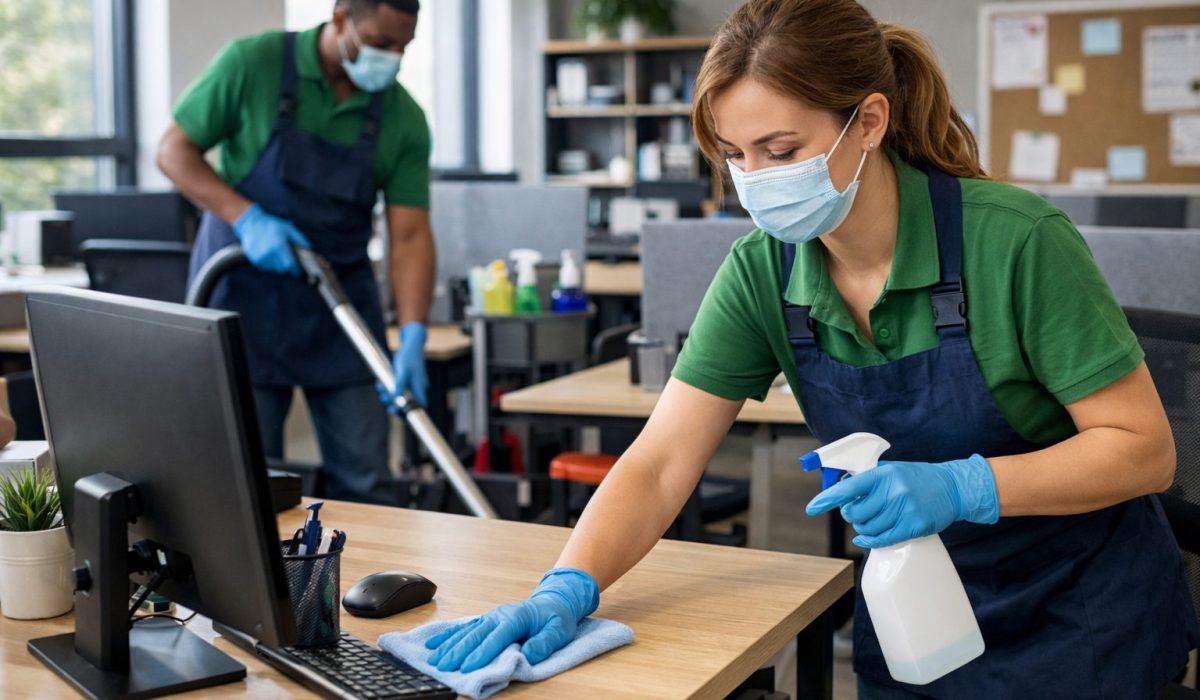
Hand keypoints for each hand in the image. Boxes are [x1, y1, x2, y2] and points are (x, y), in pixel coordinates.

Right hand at [232, 203, 310, 274]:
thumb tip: (309, 248)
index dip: (295, 269)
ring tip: (277, 254)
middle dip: (287, 265)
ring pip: (275, 269)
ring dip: (278, 265)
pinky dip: (270, 264)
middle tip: (287, 258)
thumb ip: (300, 239)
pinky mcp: (255, 261)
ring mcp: (261, 258)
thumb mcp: (288, 228)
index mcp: (278, 246)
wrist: (251, 224)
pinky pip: (267, 268)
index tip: (298, 270)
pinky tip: (269, 254)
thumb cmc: (272, 225)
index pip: (290, 265)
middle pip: (283, 269)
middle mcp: (269, 254)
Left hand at [384, 322, 427, 407]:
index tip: (398, 412)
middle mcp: (417, 387)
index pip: (419, 405)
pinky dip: (388, 387)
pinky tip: (381, 383)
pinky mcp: (405, 380)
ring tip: (380, 388)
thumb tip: (396, 397)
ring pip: (400, 396)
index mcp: (420, 386)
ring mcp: (411, 384)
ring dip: (388, 395)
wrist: (411, 344)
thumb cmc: (409, 356)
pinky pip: (396, 388)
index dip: (410, 412)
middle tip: (384, 398)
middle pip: (407, 403)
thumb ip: (400, 384)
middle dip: (394, 403)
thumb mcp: (403, 369)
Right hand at [425, 568, 598, 672]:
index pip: (497, 638)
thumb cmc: (556, 618)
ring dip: (449, 646)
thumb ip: (544, 643)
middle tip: (443, 666)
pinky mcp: (486, 620)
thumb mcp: (559, 631)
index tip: (467, 667)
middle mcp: (499, 615)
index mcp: (517, 617)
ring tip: (434, 659)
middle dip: (458, 651)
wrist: (553, 602)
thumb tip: (528, 654)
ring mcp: (491, 616)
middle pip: (476, 635)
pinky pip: (465, 628)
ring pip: (466, 632)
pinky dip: (448, 636)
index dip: (481, 653)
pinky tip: (434, 644)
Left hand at [805, 454, 999, 548]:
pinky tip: (866, 538)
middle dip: (851, 516)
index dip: (827, 499)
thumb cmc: (916, 478)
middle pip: (856, 514)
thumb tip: (840, 492)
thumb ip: (867, 479)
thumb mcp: (891, 470)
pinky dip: (870, 541)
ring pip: (868, 528)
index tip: (812, 508)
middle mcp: (893, 491)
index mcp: (883, 474)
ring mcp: (904, 509)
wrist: (952, 487)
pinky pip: (883, 539)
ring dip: (863, 528)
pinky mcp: (914, 526)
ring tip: (871, 520)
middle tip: (857, 513)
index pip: (848, 488)